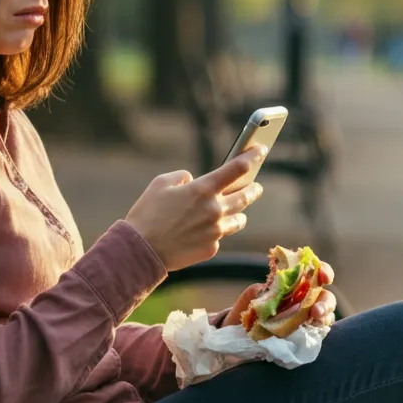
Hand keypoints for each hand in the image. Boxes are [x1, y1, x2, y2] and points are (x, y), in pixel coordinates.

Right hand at [124, 147, 266, 272]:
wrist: (141, 251)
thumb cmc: (147, 214)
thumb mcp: (160, 183)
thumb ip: (182, 177)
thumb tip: (193, 181)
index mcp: (203, 189)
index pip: (236, 169)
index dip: (251, 157)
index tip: (260, 151)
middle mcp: (214, 209)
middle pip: (245, 196)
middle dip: (254, 189)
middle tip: (257, 186)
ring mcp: (215, 231)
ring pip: (239, 219)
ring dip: (239, 212)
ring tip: (237, 211)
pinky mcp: (211, 249)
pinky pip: (220, 236)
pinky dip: (215, 232)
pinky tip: (203, 232)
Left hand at [221, 260, 337, 327]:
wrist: (242, 333)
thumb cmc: (251, 308)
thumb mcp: (252, 295)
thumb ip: (261, 291)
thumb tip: (265, 292)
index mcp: (297, 284)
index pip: (316, 273)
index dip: (324, 271)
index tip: (323, 276)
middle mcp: (307, 300)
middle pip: (326, 297)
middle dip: (325, 302)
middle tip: (316, 310)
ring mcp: (308, 318)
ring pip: (327, 316)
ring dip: (325, 317)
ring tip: (315, 320)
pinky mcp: (306, 336)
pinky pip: (318, 333)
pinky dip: (317, 331)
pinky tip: (312, 331)